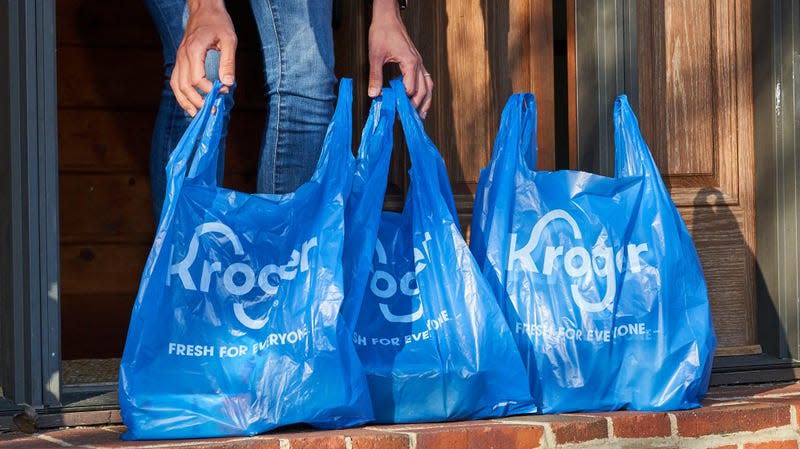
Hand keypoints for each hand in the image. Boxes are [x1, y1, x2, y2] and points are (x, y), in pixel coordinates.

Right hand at [171, 0, 236, 115]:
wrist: (204, 10)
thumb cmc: (218, 22)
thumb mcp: (229, 40)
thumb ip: (228, 62)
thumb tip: (227, 83)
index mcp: (194, 50)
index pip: (197, 78)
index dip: (209, 89)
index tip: (222, 92)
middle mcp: (182, 56)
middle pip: (184, 86)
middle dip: (197, 101)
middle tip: (212, 109)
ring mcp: (179, 58)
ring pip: (176, 85)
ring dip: (185, 101)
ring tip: (196, 114)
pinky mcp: (180, 60)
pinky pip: (175, 80)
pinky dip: (180, 94)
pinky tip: (189, 104)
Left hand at [368, 0, 432, 117]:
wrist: (387, 16)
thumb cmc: (382, 31)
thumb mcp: (375, 55)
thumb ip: (375, 76)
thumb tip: (373, 94)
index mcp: (410, 62)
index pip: (410, 89)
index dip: (403, 101)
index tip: (396, 111)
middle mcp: (418, 63)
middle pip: (423, 90)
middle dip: (417, 106)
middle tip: (410, 119)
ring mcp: (419, 62)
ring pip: (428, 85)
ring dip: (426, 101)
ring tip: (422, 115)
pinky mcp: (416, 61)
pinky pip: (426, 79)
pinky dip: (425, 91)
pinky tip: (421, 98)